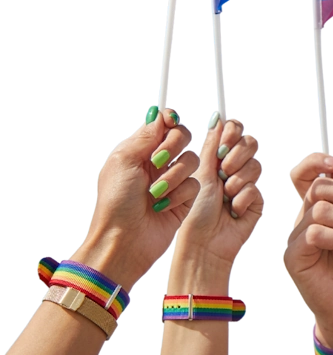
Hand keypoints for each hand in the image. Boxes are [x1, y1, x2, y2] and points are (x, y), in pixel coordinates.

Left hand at [71, 106, 199, 291]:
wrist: (123, 240)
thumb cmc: (116, 204)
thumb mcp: (124, 161)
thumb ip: (146, 136)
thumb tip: (161, 114)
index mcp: (141, 150)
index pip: (164, 124)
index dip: (171, 120)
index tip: (170, 123)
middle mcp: (159, 162)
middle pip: (183, 136)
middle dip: (173, 146)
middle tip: (157, 161)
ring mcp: (174, 179)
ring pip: (191, 160)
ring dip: (172, 176)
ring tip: (155, 193)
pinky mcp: (185, 197)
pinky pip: (195, 184)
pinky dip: (178, 194)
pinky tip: (162, 206)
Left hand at [173, 116, 263, 273]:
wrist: (196, 245)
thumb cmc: (184, 213)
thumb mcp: (187, 171)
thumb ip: (205, 143)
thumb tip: (210, 117)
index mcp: (212, 159)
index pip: (232, 131)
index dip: (232, 133)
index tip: (223, 144)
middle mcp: (228, 170)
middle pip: (249, 143)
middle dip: (236, 155)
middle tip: (222, 171)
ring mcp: (241, 186)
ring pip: (254, 165)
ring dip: (237, 180)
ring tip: (224, 196)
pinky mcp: (251, 204)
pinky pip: (255, 190)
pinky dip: (241, 199)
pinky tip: (230, 210)